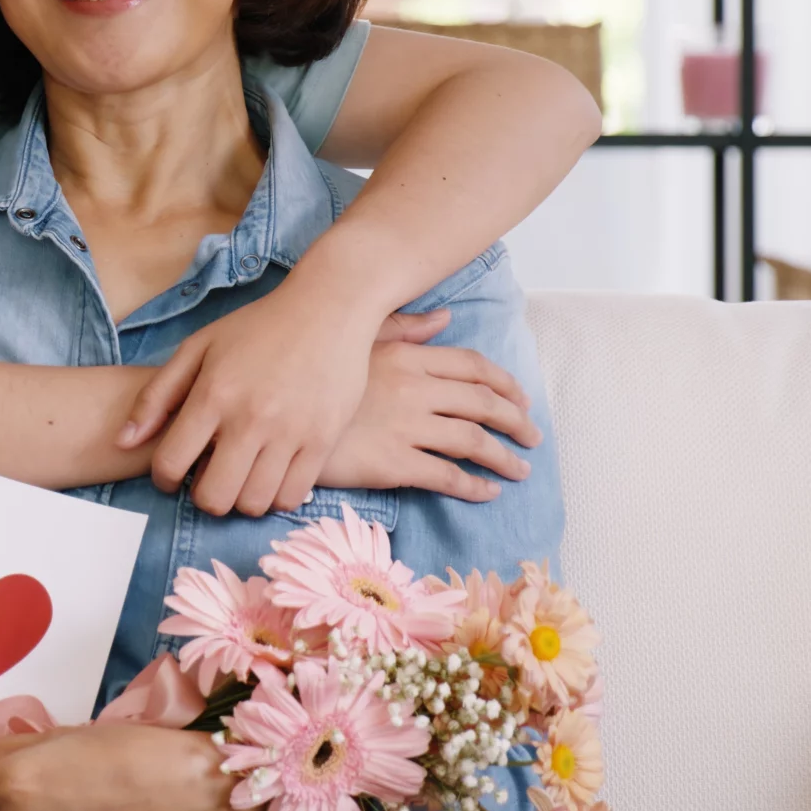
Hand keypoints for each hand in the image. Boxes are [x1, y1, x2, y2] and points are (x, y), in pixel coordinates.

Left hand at [125, 276, 462, 517]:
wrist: (327, 309)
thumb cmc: (257, 328)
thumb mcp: (198, 348)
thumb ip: (156, 396)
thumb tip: (122, 442)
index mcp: (213, 395)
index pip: (171, 464)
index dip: (164, 479)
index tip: (172, 474)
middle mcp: (250, 419)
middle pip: (214, 498)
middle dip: (203, 496)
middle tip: (209, 478)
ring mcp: (290, 433)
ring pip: (254, 504)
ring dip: (240, 499)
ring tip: (241, 477)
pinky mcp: (323, 441)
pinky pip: (291, 497)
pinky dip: (275, 496)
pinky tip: (270, 475)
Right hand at [315, 320, 539, 502]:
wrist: (277, 421)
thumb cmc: (311, 379)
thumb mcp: (357, 344)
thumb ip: (404, 329)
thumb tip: (443, 317)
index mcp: (406, 357)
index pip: (472, 366)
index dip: (504, 383)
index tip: (522, 399)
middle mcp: (414, 389)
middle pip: (482, 403)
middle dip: (516, 421)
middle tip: (533, 436)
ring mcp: (406, 427)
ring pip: (473, 441)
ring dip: (504, 457)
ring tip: (520, 470)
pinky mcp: (394, 464)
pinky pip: (447, 476)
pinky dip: (474, 486)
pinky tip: (487, 493)